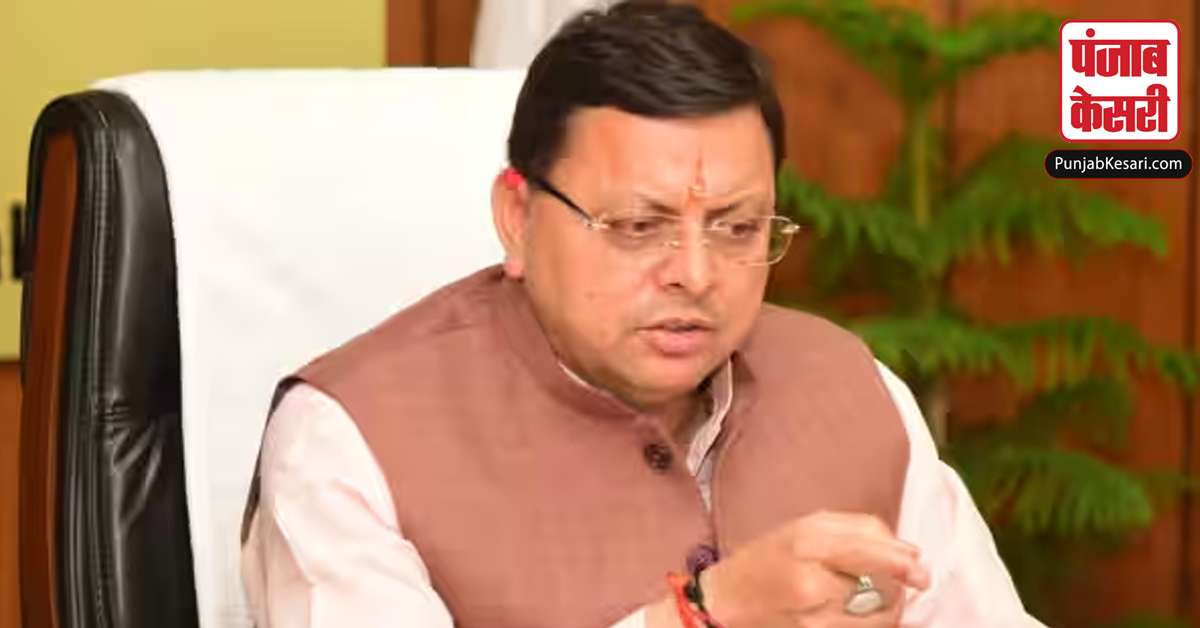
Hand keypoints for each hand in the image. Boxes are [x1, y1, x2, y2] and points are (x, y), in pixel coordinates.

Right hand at [699, 511, 929, 626]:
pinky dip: (877, 623)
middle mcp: (811, 580)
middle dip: (900, 581)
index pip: (867, 546)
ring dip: (892, 605)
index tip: (920, 561)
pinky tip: (868, 614)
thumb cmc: (763, 562)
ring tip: (882, 596)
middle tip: (914, 578)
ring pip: (880, 614)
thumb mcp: (799, 530)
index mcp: (805, 541)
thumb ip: (853, 529)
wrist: (724, 606)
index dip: (901, 557)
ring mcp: (816, 617)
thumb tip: (904, 547)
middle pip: (880, 582)